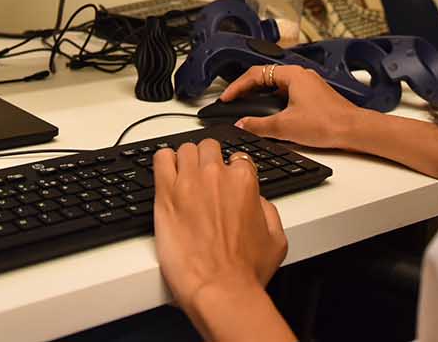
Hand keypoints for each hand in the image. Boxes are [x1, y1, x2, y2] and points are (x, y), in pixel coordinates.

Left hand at [153, 138, 287, 318]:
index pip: (237, 158)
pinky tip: (166, 174)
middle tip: (203, 181)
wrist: (219, 289)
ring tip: (183, 178)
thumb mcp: (276, 239)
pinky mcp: (165, 193)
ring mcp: (189, 182)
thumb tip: (257, 200)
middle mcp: (216, 175)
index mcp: (244, 182)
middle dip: (207, 161)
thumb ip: (267, 209)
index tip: (225, 185)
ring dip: (185, 161)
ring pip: (185, 149)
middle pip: (209, 148)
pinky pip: (160, 159)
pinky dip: (163, 162)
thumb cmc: (245, 271)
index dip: (231, 173)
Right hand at [220, 64, 364, 149]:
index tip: (226, 98)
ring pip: (277, 86)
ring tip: (248, 107)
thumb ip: (259, 125)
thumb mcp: (285, 126)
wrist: (354, 130)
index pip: (255, 74)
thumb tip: (242, 124)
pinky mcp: (314, 97)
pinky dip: (274, 103)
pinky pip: (287, 95)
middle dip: (247, 89)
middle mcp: (301, 76)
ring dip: (261, 96)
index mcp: (292, 75)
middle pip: (266, 77)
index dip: (237, 87)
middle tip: (233, 101)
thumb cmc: (328, 122)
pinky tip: (271, 116)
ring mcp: (308, 86)